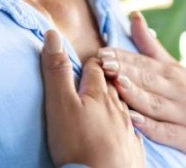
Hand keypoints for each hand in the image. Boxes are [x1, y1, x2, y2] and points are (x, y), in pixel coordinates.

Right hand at [40, 29, 144, 167]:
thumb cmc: (78, 145)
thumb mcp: (60, 105)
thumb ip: (57, 72)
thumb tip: (52, 34)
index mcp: (99, 94)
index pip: (96, 68)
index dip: (91, 62)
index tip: (88, 58)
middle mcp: (118, 108)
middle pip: (113, 85)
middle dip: (107, 77)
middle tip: (101, 73)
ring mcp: (128, 129)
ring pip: (125, 106)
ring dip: (118, 98)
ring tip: (112, 97)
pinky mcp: (133, 150)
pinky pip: (133, 131)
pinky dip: (128, 124)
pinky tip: (126, 128)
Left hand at [98, 12, 185, 162]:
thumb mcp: (174, 69)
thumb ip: (150, 46)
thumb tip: (133, 15)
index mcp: (172, 73)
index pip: (144, 63)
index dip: (123, 57)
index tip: (102, 53)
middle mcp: (178, 90)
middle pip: (148, 80)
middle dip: (125, 71)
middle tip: (104, 65)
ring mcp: (183, 113)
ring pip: (155, 103)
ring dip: (136, 94)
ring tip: (117, 85)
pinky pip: (166, 131)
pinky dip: (150, 127)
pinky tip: (134, 121)